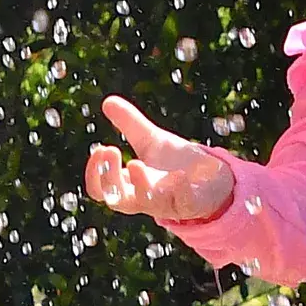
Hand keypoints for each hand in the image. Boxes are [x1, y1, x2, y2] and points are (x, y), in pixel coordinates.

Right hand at [85, 95, 233, 223]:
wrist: (211, 179)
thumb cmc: (175, 164)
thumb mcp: (151, 141)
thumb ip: (130, 124)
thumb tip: (107, 101)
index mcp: (130, 185)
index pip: (100, 190)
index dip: (94, 174)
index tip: (99, 148)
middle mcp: (144, 197)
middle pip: (118, 199)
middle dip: (110, 177)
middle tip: (111, 150)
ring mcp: (167, 202)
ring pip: (148, 203)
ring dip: (140, 184)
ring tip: (136, 163)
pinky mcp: (191, 203)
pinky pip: (183, 202)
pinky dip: (179, 189)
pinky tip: (179, 174)